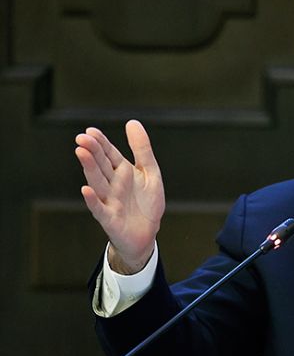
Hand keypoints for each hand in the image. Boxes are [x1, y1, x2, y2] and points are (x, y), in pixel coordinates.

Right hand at [75, 120, 164, 273]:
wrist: (147, 234)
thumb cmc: (147, 204)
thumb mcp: (150, 173)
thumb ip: (142, 149)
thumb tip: (132, 122)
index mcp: (122, 172)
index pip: (109, 154)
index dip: (101, 143)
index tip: (90, 131)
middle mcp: (113, 184)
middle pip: (101, 165)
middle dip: (92, 152)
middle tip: (82, 138)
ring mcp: (109, 201)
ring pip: (97, 182)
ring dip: (89, 168)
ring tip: (81, 153)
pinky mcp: (110, 218)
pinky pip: (99, 208)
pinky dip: (92, 199)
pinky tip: (86, 189)